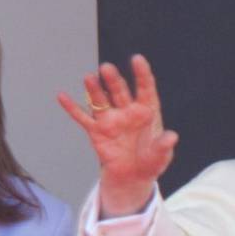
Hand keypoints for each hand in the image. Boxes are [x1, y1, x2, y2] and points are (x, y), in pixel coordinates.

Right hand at [57, 54, 179, 217]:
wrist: (133, 176)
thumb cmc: (150, 161)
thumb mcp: (161, 156)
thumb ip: (163, 145)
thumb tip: (172, 137)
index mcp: (146, 111)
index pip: (145, 89)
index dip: (142, 74)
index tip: (137, 59)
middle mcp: (127, 110)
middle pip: (119, 91)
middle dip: (113, 80)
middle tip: (106, 69)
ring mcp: (110, 118)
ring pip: (101, 100)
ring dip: (94, 89)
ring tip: (89, 78)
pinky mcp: (96, 130)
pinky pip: (82, 118)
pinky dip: (72, 108)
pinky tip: (62, 96)